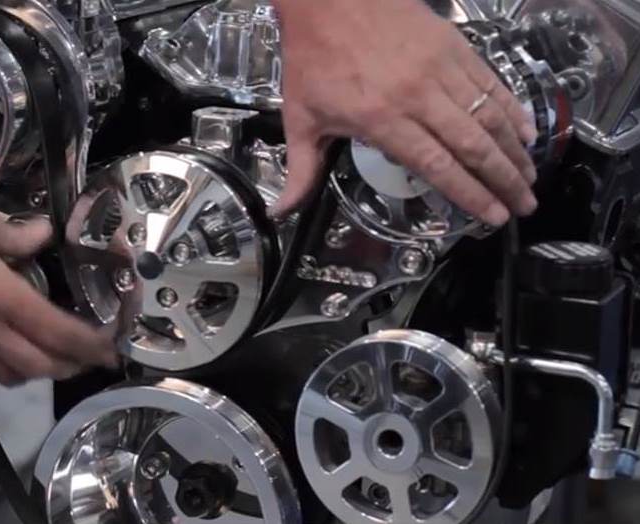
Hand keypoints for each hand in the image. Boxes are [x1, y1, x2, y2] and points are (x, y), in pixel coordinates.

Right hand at [0, 198, 115, 384]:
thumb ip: (13, 232)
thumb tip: (43, 233)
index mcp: (1, 298)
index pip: (59, 333)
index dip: (90, 346)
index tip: (110, 349)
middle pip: (42, 366)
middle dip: (71, 365)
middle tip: (88, 356)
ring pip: (14, 376)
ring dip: (40, 370)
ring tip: (53, 356)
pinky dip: (7, 371)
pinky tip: (10, 356)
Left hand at [271, 0, 538, 225]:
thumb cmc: (313, 55)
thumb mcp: (300, 117)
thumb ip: (301, 169)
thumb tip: (284, 209)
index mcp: (381, 119)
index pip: (437, 166)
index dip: (469, 194)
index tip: (492, 215)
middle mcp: (417, 97)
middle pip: (473, 147)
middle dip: (504, 180)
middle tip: (524, 205)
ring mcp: (439, 69)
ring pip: (488, 115)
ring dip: (514, 149)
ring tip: (530, 176)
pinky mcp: (452, 45)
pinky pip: (490, 81)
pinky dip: (511, 107)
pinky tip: (525, 129)